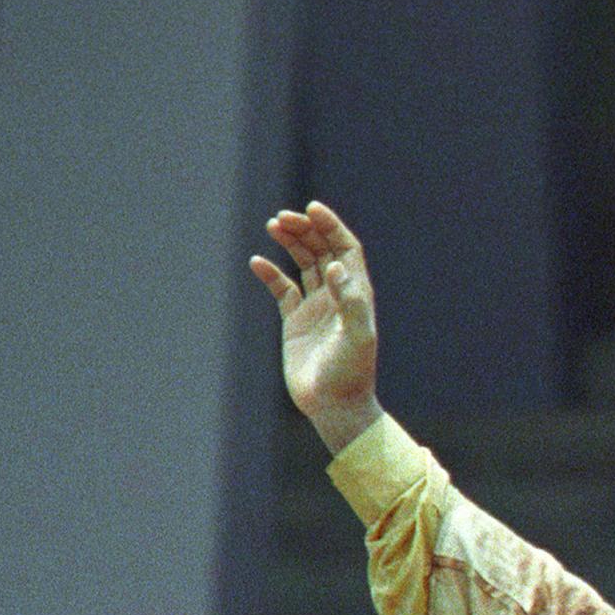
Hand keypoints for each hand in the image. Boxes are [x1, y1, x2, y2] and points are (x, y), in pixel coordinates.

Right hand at [251, 203, 383, 453]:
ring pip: (304, 265)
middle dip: (306, 230)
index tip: (311, 208)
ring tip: (273, 225)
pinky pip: (282, 290)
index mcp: (356, 294)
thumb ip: (351, 302)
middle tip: (283, 218)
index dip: (331, 227)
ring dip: (291, 242)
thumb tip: (338, 267)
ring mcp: (316, 308)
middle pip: (323, 251)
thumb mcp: (358, 337)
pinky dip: (270, 274)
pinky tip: (257, 262)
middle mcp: (338, 297)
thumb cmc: (351, 374)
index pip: (346, 250)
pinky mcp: (296, 322)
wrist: (334, 406)